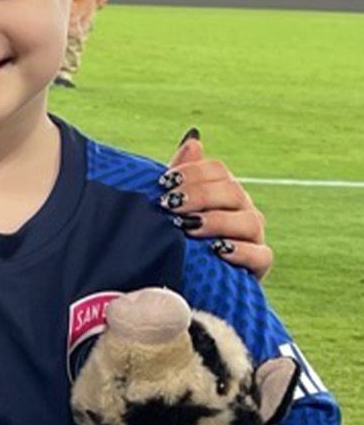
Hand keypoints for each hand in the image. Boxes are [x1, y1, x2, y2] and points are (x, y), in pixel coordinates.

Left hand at [161, 132, 272, 278]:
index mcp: (223, 192)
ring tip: (188, 227)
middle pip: (232, 191)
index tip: (164, 183)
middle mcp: (242, 210)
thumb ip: (183, 177)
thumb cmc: (177, 242)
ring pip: (248, 220)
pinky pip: (260, 255)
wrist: (186, 286)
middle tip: (170, 205)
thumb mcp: (174, 210)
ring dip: (216, 221)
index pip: (217, 171)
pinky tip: (218, 250)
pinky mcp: (259, 265)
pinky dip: (240, 251)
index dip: (192, 172)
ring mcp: (253, 237)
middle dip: (199, 195)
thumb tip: (194, 138)